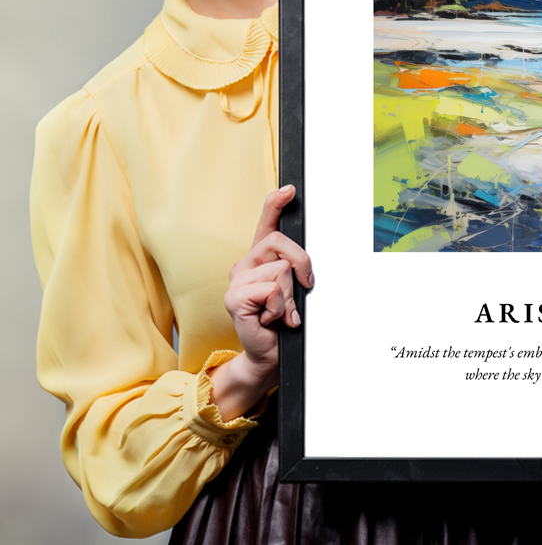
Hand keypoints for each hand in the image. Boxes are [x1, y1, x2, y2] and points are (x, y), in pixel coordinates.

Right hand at [209, 185, 313, 419]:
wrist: (269, 354)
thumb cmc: (283, 322)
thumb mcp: (294, 290)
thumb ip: (295, 270)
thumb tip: (304, 262)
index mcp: (260, 259)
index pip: (266, 223)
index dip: (276, 203)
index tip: (290, 189)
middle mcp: (245, 264)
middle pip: (281, 243)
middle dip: (302, 265)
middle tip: (303, 289)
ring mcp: (236, 280)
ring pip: (280, 270)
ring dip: (290, 296)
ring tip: (281, 312)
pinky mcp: (234, 298)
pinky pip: (271, 290)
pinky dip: (280, 308)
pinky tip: (271, 319)